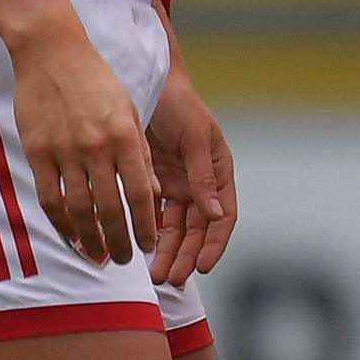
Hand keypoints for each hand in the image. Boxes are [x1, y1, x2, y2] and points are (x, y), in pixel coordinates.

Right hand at [9, 18, 157, 265]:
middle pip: (110, 208)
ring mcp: (64, 151)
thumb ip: (140, 155)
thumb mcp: (131, 112)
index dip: (146, 226)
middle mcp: (97, 147)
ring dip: (91, 239)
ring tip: (101, 256)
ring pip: (79, 209)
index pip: (141, 194)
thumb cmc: (98, 81)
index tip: (150, 245)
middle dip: (121, 240)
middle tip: (126, 260)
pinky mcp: (37, 151)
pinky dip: (61, 222)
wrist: (52, 52)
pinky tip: (72, 236)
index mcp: (126, 137)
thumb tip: (152, 197)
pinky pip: (50, 197)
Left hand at [146, 62, 236, 285]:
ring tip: (155, 274)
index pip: (222, 217)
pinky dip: (146, 232)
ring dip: (167, 251)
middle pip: (197, 230)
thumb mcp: (195, 138)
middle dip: (186, 256)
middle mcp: (200, 184)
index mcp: (218, 173)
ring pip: (173, 228)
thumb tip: (215, 215)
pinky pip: (150, 214)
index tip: (202, 267)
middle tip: (172, 279)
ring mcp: (175, 184)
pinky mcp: (150, 182)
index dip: (214, 244)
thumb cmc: (178, 104)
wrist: (143, 80)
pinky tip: (137, 247)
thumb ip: (203, 177)